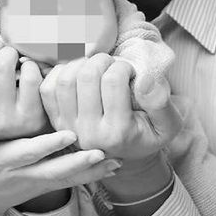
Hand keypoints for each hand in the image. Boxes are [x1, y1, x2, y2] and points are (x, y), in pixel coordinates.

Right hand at [0, 129, 119, 215]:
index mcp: (3, 162)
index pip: (28, 153)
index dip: (47, 145)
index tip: (67, 135)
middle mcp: (24, 174)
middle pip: (55, 170)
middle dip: (79, 163)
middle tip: (102, 154)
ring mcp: (36, 183)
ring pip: (67, 178)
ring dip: (92, 171)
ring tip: (117, 162)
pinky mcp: (45, 185)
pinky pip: (70, 180)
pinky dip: (91, 175)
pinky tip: (112, 167)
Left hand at [39, 53, 182, 159]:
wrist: (124, 155)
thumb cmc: (147, 134)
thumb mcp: (168, 124)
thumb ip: (161, 102)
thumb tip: (144, 80)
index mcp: (117, 133)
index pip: (113, 81)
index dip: (123, 66)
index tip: (130, 71)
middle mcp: (88, 132)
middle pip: (87, 76)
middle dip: (102, 60)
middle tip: (113, 64)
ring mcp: (67, 127)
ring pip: (65, 80)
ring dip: (81, 63)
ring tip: (96, 67)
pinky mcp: (55, 121)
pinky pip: (47, 88)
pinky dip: (60, 73)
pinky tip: (78, 73)